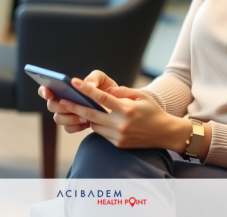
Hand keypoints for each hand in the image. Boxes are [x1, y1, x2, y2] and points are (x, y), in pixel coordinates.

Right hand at [38, 70, 125, 133]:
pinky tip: (87, 123)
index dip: (44, 91)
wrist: (116, 105)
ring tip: (84, 116)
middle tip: (70, 104)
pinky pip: (68, 129)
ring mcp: (66, 114)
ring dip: (69, 118)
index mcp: (64, 88)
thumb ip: (95, 78)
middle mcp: (62, 101)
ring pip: (58, 119)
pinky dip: (76, 126)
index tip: (49, 92)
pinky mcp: (73, 125)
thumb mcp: (103, 79)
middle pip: (51, 105)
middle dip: (60, 105)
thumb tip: (88, 84)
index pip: (46, 88)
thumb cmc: (106, 89)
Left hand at [56, 77, 191, 150]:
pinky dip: (96, 126)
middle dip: (75, 107)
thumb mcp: (141, 96)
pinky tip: (93, 119)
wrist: (164, 133)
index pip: (101, 98)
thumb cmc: (152, 111)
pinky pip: (101, 133)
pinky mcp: (118, 144)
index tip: (75, 82)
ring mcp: (118, 136)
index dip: (86, 89)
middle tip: (62, 101)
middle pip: (91, 114)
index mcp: (126, 109)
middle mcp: (120, 124)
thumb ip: (123, 91)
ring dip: (85, 117)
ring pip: (94, 125)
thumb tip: (106, 90)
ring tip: (75, 108)